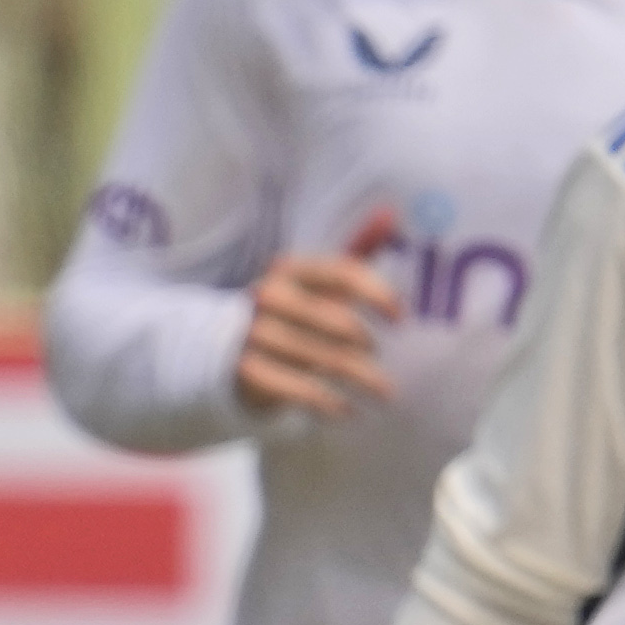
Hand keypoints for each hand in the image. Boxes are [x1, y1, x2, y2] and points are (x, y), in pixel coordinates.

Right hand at [231, 245, 400, 420]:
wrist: (224, 346)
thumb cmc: (291, 309)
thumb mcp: (316, 278)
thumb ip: (353, 250)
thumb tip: (391, 214)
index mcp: (291, 269)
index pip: (344, 274)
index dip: (378, 294)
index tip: (401, 317)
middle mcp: (270, 296)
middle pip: (340, 322)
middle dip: (369, 345)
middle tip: (381, 359)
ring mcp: (256, 334)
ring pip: (326, 360)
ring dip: (361, 379)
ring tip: (384, 393)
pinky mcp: (249, 371)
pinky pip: (301, 390)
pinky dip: (329, 403)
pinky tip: (348, 410)